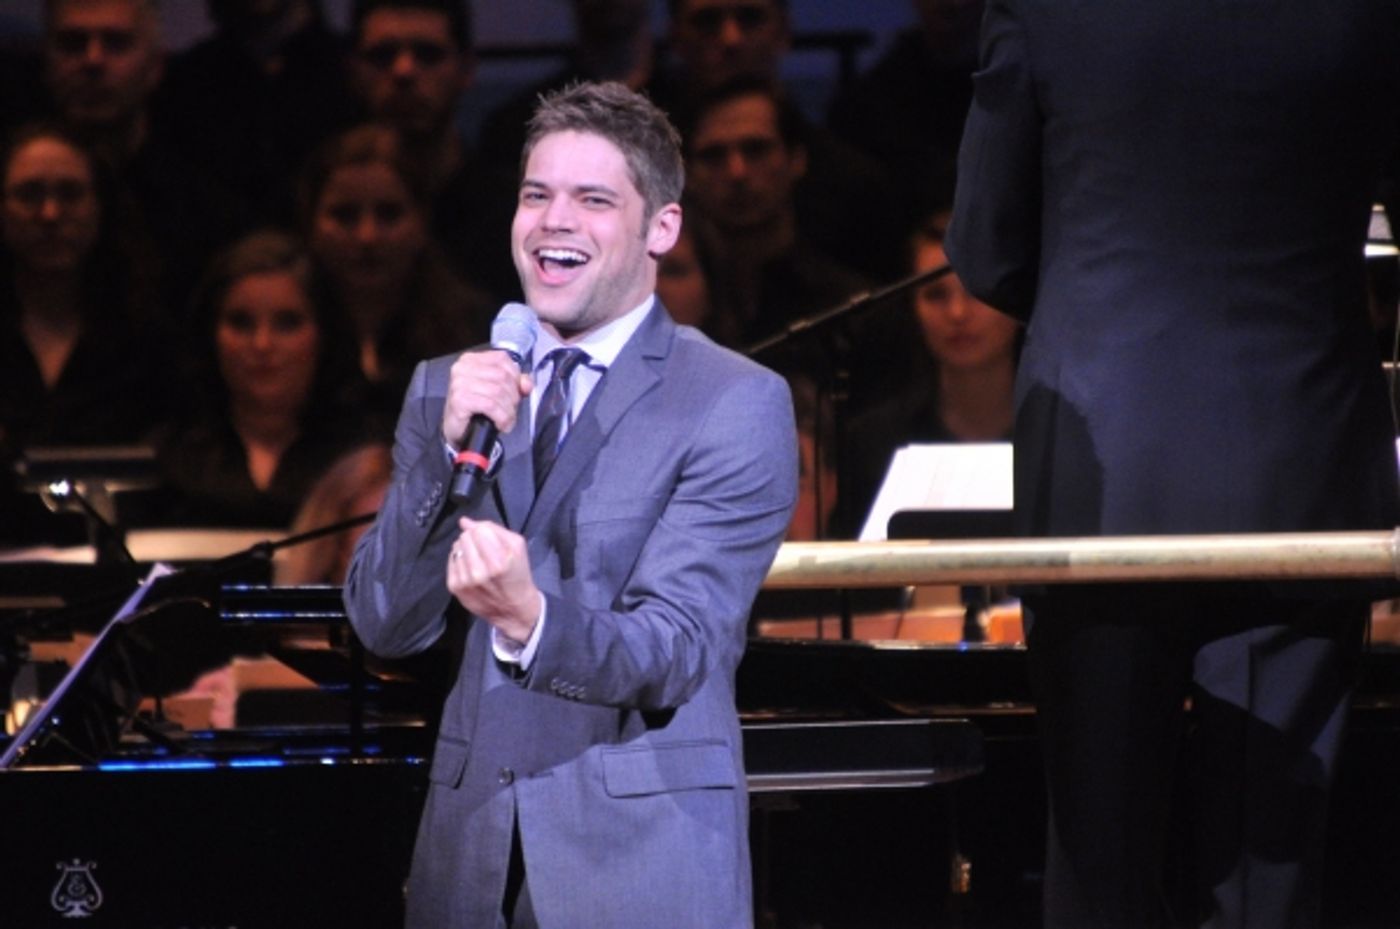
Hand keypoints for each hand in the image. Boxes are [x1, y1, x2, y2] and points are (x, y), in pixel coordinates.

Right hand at [442, 350, 532, 449]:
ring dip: (508, 410)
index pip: (502, 359)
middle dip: (513, 396)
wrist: (459, 431)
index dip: (515, 377)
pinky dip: (501, 417)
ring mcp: (459, 383)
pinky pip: (490, 405)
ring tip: (506, 420)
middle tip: (510, 410)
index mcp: (471, 360)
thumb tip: (526, 384)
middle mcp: (463, 368)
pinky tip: (500, 424)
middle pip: (502, 376)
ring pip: (498, 391)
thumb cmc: (477, 409)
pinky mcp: (459, 400)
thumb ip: (515, 383)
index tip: (517, 392)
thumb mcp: (498, 391)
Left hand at [446, 516, 542, 644]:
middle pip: (465, 537)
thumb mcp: (517, 547)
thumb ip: (493, 529)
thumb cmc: (517, 574)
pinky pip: (451, 560)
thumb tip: (464, 521)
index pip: (478, 530)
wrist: (513, 608)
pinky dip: (460, 560)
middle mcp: (478, 573)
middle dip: (474, 539)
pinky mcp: (454, 587)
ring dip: (466, 549)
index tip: (491, 540)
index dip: (484, 531)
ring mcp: (464, 581)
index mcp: (497, 563)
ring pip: (456, 547)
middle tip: (484, 551)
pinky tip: (470, 567)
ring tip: (478, 560)